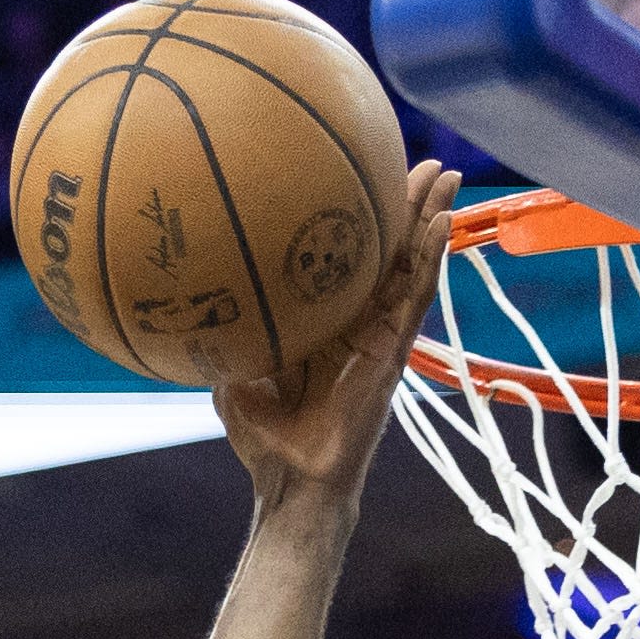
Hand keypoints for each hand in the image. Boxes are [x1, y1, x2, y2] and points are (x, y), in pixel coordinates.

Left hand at [214, 160, 456, 510]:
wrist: (289, 480)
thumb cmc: (262, 436)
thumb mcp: (233, 375)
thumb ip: (227, 335)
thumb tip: (191, 297)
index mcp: (324, 320)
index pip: (347, 259)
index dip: (358, 218)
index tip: (361, 171)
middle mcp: (358, 321)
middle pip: (389, 251)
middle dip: (406, 203)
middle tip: (420, 158)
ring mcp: (380, 335)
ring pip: (412, 265)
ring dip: (431, 218)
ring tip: (447, 174)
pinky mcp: (394, 354)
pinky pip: (417, 298)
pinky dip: (432, 259)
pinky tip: (444, 223)